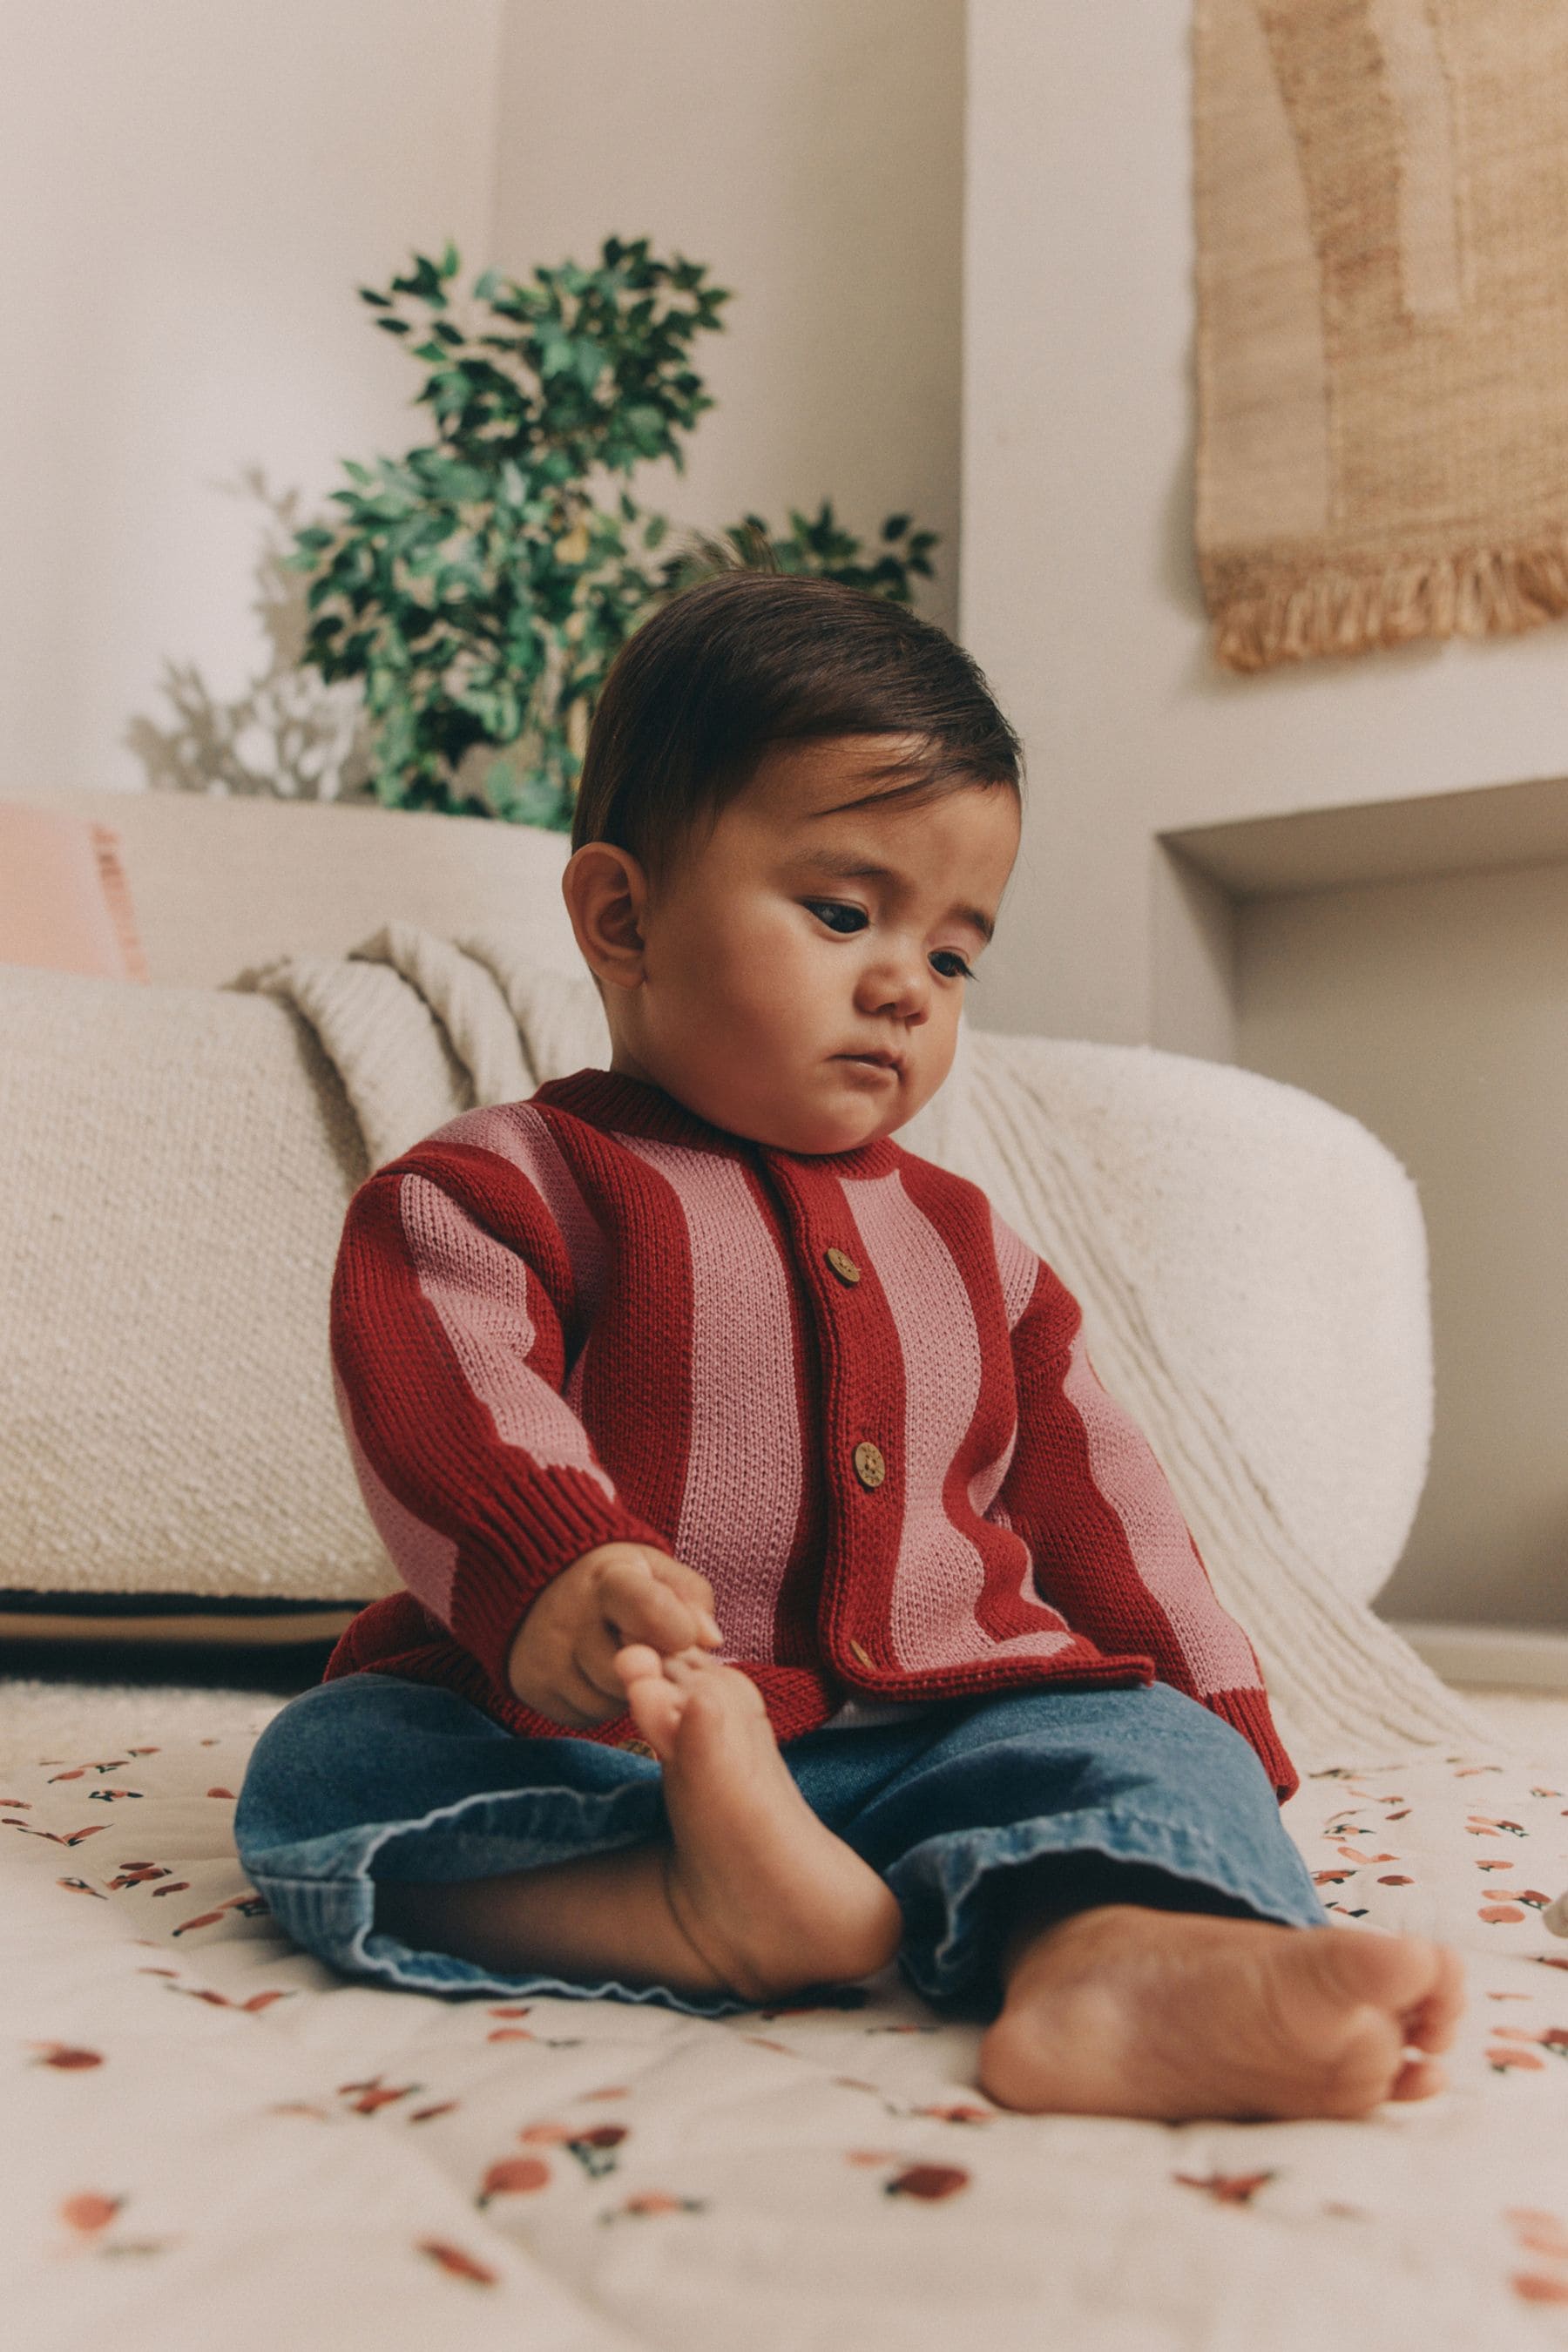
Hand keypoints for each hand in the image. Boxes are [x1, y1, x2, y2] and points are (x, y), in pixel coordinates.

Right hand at [506, 1543, 722, 1726]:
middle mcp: (570, 1618)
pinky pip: (585, 1715)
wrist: (541, 1586)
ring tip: (623, 1660)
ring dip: (629, 1691)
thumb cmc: (615, 1581)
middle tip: (653, 1652)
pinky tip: (599, 1676)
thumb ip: (691, 1597)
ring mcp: (546, 1656)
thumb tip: (711, 1640)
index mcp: (610, 1581)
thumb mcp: (655, 1570)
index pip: (649, 1611)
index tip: (684, 1636)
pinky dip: (602, 1704)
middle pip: (632, 1669)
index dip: (678, 1630)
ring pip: (610, 1701)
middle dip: (653, 1668)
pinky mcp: (533, 1687)